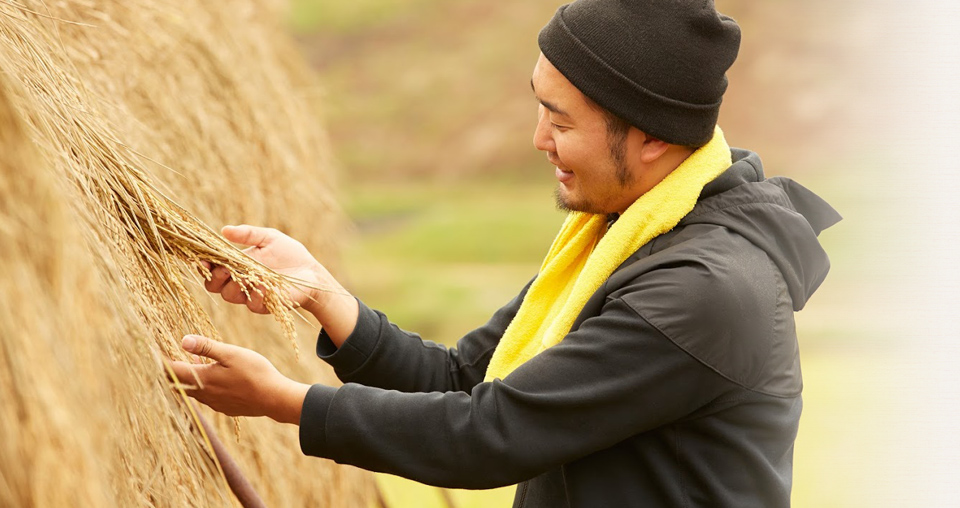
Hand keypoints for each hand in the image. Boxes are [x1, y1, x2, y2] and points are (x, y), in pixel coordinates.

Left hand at [168, 335, 310, 424]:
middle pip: (178, 383)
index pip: (171, 370)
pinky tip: (213, 376)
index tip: (150, 351)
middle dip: (171, 370)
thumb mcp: (231, 354)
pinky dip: (203, 384)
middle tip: (166, 356)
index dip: (159, 360)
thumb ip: (206, 347)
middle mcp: (203, 394)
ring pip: (192, 390)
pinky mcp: (225, 407)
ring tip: (192, 361)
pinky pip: (206, 396)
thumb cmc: (255, 373)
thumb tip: (182, 340)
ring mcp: (214, 403)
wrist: (274, 399)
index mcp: (201, 379)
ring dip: (189, 377)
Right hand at [203, 225, 342, 314]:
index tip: (202, 258)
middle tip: (222, 268)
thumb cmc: (289, 253)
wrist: (311, 272)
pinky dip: (256, 294)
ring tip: (242, 274)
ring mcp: (251, 295)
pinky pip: (253, 304)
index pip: (212, 268)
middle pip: (214, 285)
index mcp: (236, 265)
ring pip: (230, 295)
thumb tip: (224, 230)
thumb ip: (248, 234)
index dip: (204, 264)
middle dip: (214, 277)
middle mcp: (239, 282)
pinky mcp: (265, 305)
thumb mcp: (269, 238)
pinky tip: (262, 284)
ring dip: (233, 285)